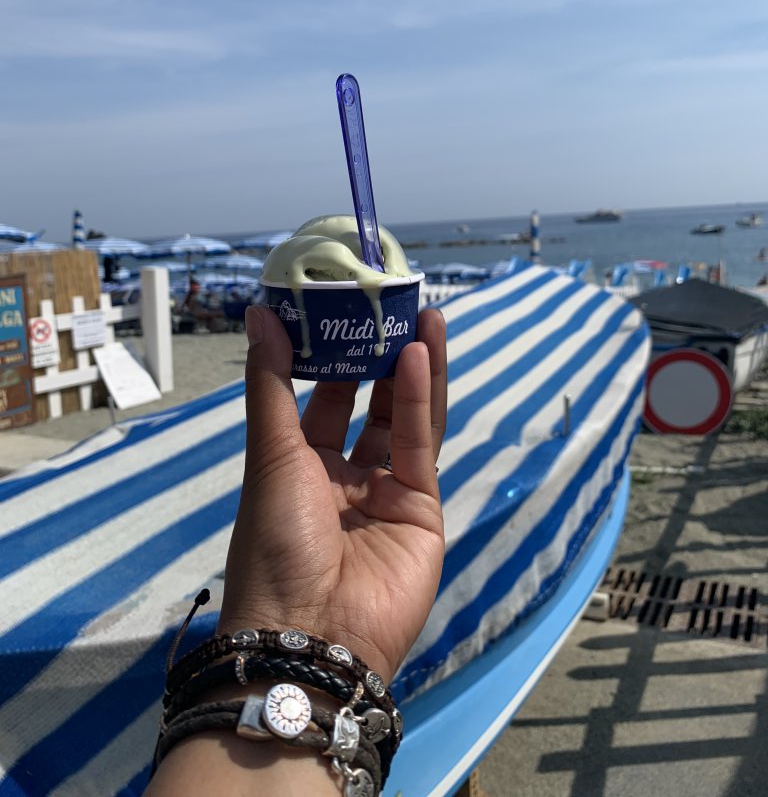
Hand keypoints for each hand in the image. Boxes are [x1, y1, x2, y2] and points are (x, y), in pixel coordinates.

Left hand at [218, 305, 446, 682]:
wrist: (311, 634)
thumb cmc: (273, 543)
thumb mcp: (270, 455)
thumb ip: (272, 383)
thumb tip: (260, 311)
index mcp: (300, 466)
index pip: (322, 396)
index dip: (333, 353)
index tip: (340, 306)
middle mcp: (344, 476)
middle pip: (370, 403)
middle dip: (382, 355)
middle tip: (391, 302)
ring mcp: (386, 493)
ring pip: (405, 418)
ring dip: (413, 368)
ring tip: (421, 313)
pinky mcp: (423, 508)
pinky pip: (421, 445)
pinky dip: (421, 399)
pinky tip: (418, 354)